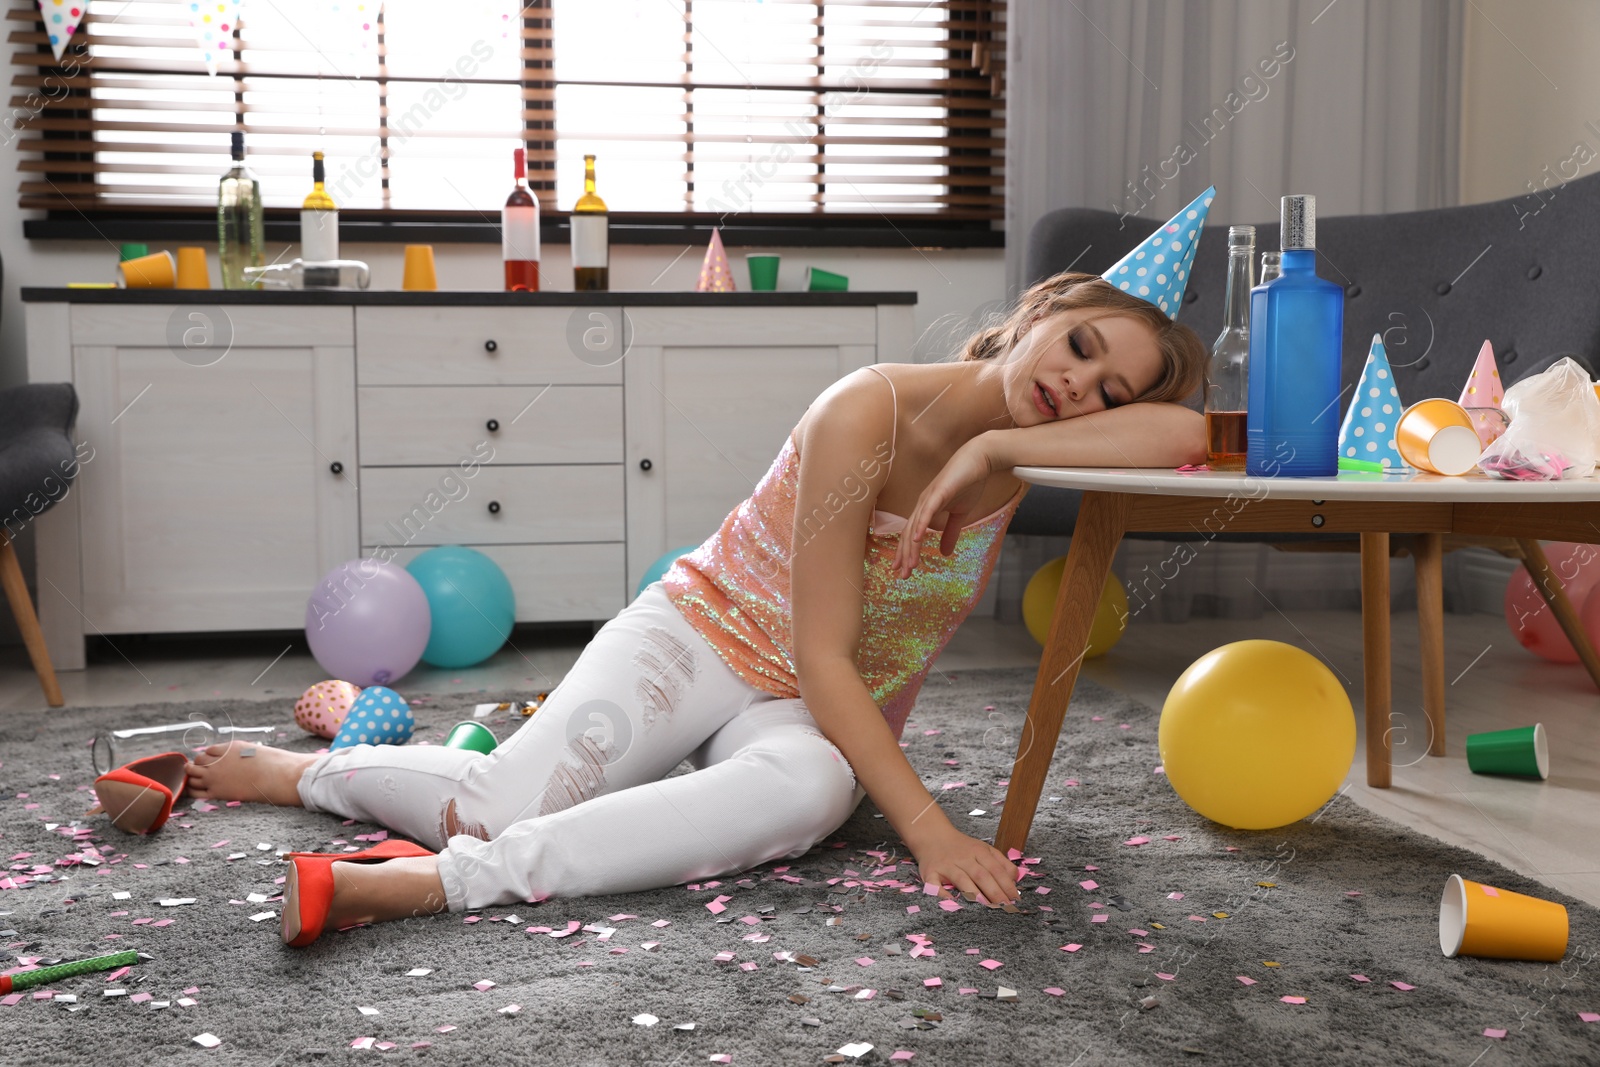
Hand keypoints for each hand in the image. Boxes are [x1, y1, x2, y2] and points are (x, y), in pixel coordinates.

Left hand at [892, 433, 1002, 578]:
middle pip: (909, 534)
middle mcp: (922, 504)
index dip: (906, 553)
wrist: (979, 459)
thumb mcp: (960, 514)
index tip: (903, 571)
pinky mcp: (939, 491)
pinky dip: (921, 526)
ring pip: (915, 526)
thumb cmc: (969, 483)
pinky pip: (927, 511)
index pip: (912, 535)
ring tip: (910, 565)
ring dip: (911, 547)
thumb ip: (951, 532)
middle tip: (903, 575)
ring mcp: (929, 497)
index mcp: (926, 509)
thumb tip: (944, 553)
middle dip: (905, 556)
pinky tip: (918, 540)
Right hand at [910, 825, 1021, 906]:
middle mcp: (963, 858)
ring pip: (961, 879)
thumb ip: (1001, 863)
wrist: (932, 835)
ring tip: (985, 906)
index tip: (1015, 899)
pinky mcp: (930, 872)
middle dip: (994, 892)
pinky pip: (934, 884)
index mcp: (979, 851)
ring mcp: (946, 865)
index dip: (1007, 884)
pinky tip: (950, 901)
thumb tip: (1016, 880)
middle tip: (1005, 908)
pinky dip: (941, 893)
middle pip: (981, 875)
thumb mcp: (984, 849)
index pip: (996, 869)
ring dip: (974, 893)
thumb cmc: (962, 848)